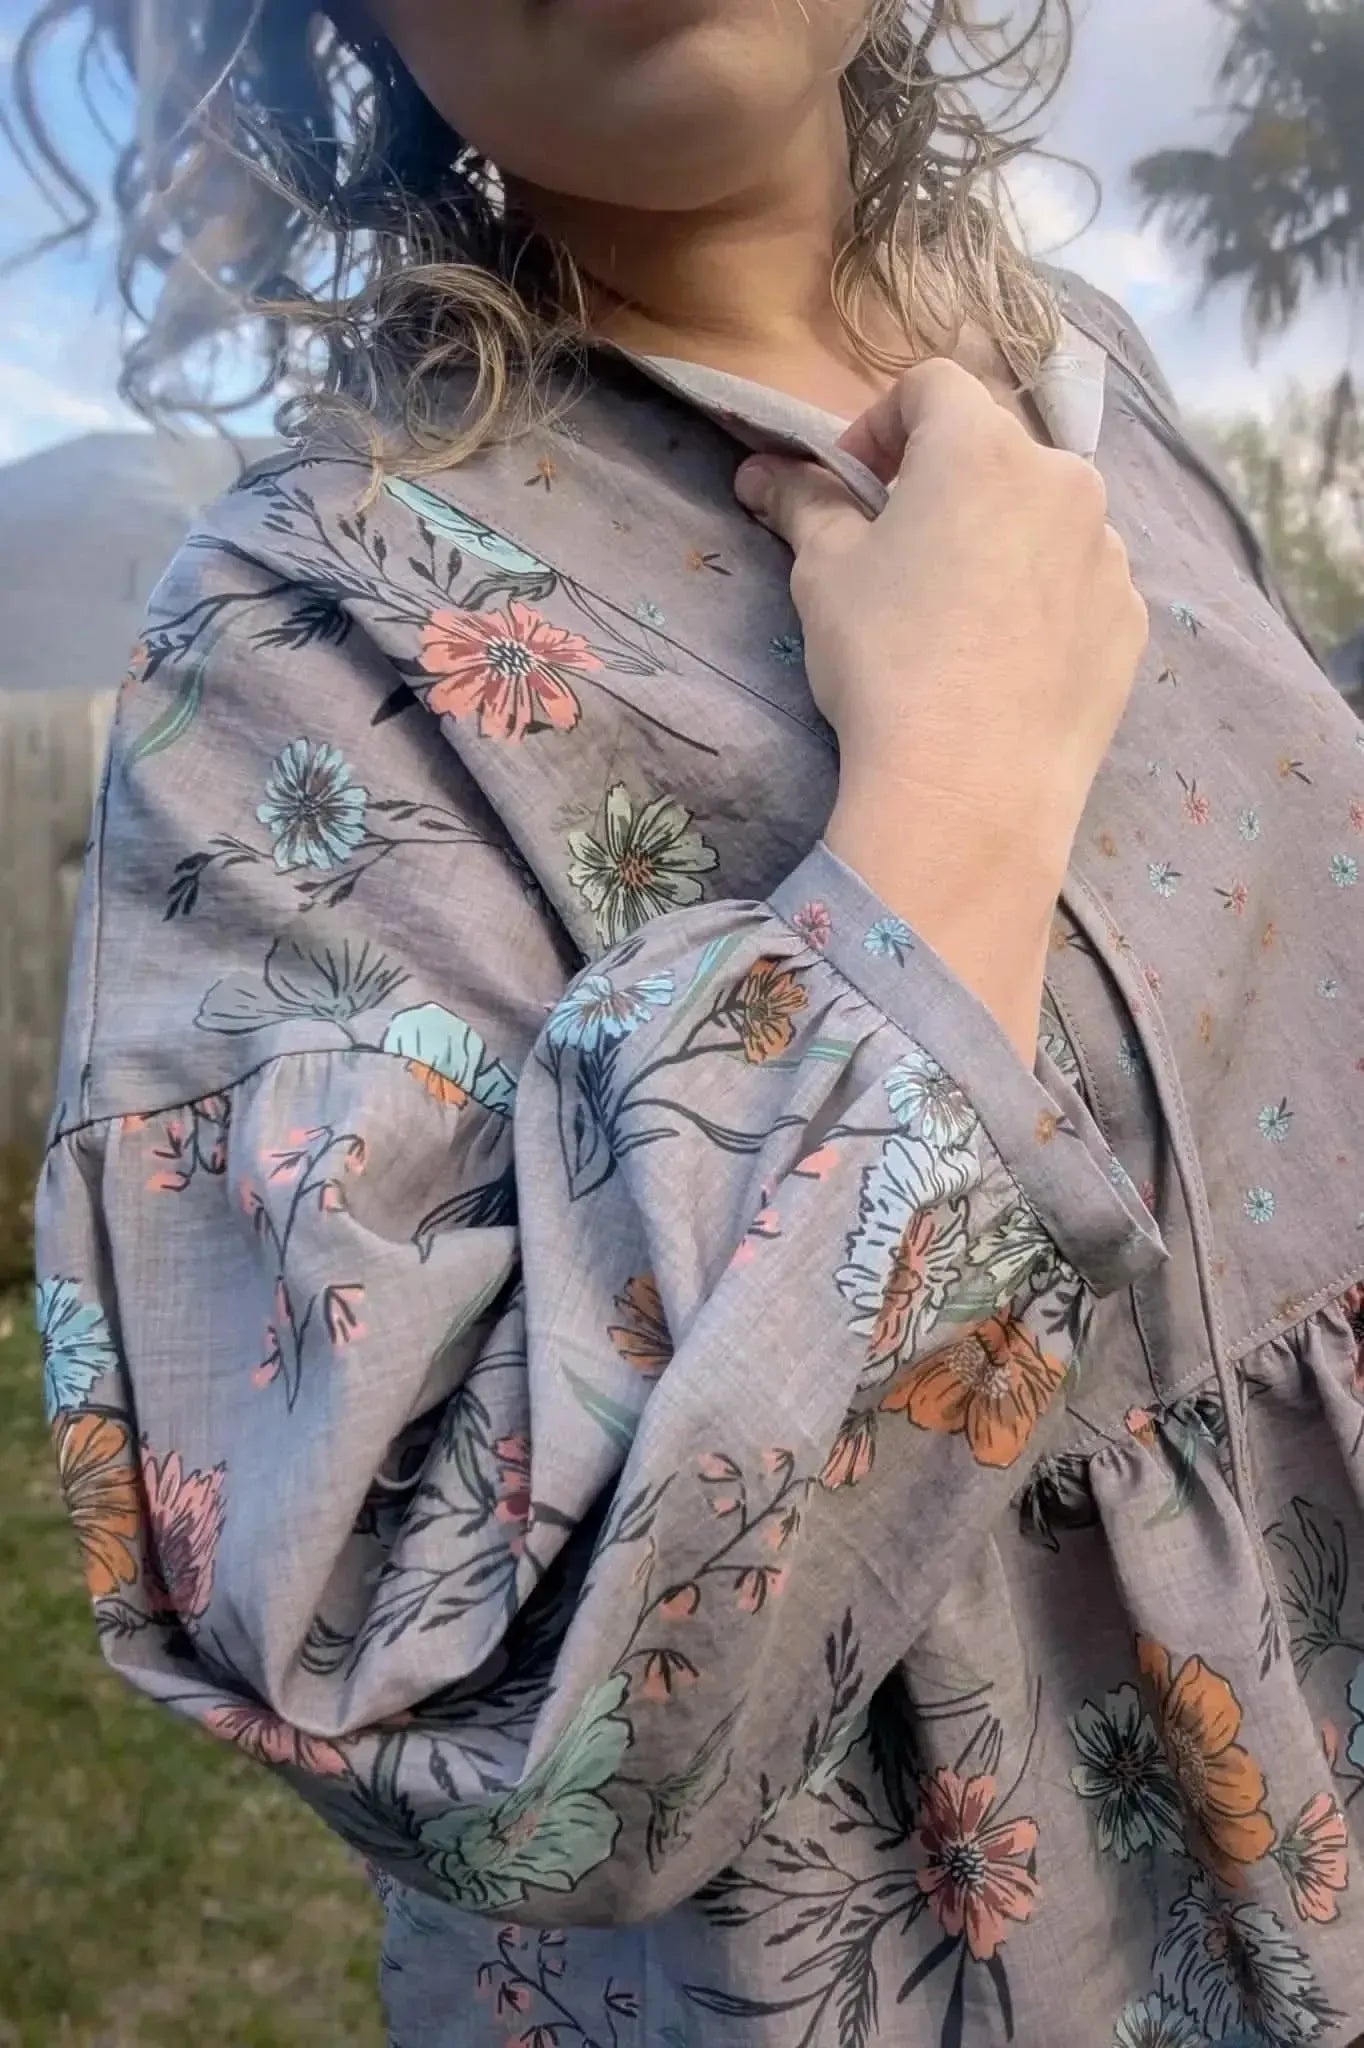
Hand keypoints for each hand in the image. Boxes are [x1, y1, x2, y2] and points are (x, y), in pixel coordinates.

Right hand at [734, 360, 1147, 1056]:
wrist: (971, 787)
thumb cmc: (886, 661)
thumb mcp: (824, 574)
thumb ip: (803, 504)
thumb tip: (762, 471)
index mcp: (983, 447)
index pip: (931, 384)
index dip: (880, 422)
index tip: (853, 484)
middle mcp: (1064, 481)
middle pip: (995, 451)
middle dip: (942, 484)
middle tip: (897, 553)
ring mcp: (1109, 554)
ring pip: (1045, 518)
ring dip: (998, 540)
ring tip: (954, 616)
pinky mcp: (1129, 622)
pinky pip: (1078, 584)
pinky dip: (1042, 599)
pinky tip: (1000, 660)